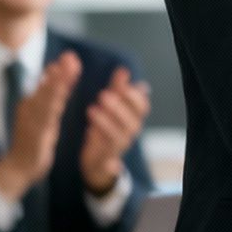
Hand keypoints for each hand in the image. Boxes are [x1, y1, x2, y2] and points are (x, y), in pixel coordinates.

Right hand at [0, 52, 80, 200]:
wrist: (18, 166)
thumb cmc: (33, 137)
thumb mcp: (44, 114)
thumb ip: (52, 94)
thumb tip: (58, 70)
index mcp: (31, 102)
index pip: (46, 83)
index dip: (58, 70)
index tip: (71, 56)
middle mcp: (28, 108)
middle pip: (46, 88)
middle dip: (60, 73)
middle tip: (71, 58)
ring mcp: (30, 121)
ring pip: (45, 101)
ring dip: (57, 86)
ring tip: (68, 73)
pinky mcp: (34, 136)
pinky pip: (44, 120)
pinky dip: (52, 108)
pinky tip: (61, 100)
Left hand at [80, 66, 150, 195]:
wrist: (98, 162)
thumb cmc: (107, 129)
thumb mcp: (112, 108)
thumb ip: (117, 90)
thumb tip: (124, 70)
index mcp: (133, 119)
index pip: (142, 108)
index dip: (135, 98)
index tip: (123, 86)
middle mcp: (129, 134)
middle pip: (133, 122)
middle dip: (119, 108)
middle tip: (103, 95)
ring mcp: (119, 148)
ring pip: (120, 137)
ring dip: (107, 123)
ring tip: (92, 109)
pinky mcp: (107, 161)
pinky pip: (107, 154)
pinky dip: (100, 143)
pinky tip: (90, 131)